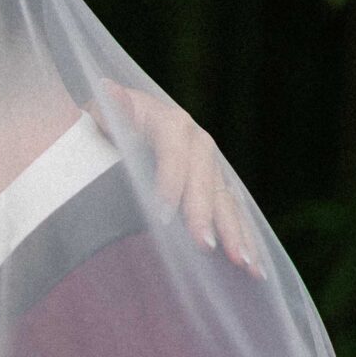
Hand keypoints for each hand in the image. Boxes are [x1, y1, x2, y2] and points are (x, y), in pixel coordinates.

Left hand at [95, 80, 262, 275]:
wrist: (117, 123)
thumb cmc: (104, 124)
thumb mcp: (101, 113)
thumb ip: (107, 109)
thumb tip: (108, 90)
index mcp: (168, 122)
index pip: (173, 151)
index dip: (171, 181)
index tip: (163, 215)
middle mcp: (196, 142)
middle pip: (205, 178)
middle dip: (206, 214)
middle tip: (205, 247)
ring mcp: (208, 165)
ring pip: (226, 198)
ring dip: (237, 232)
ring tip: (245, 265)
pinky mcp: (214, 185)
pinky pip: (231, 212)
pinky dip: (243, 237)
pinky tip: (254, 266)